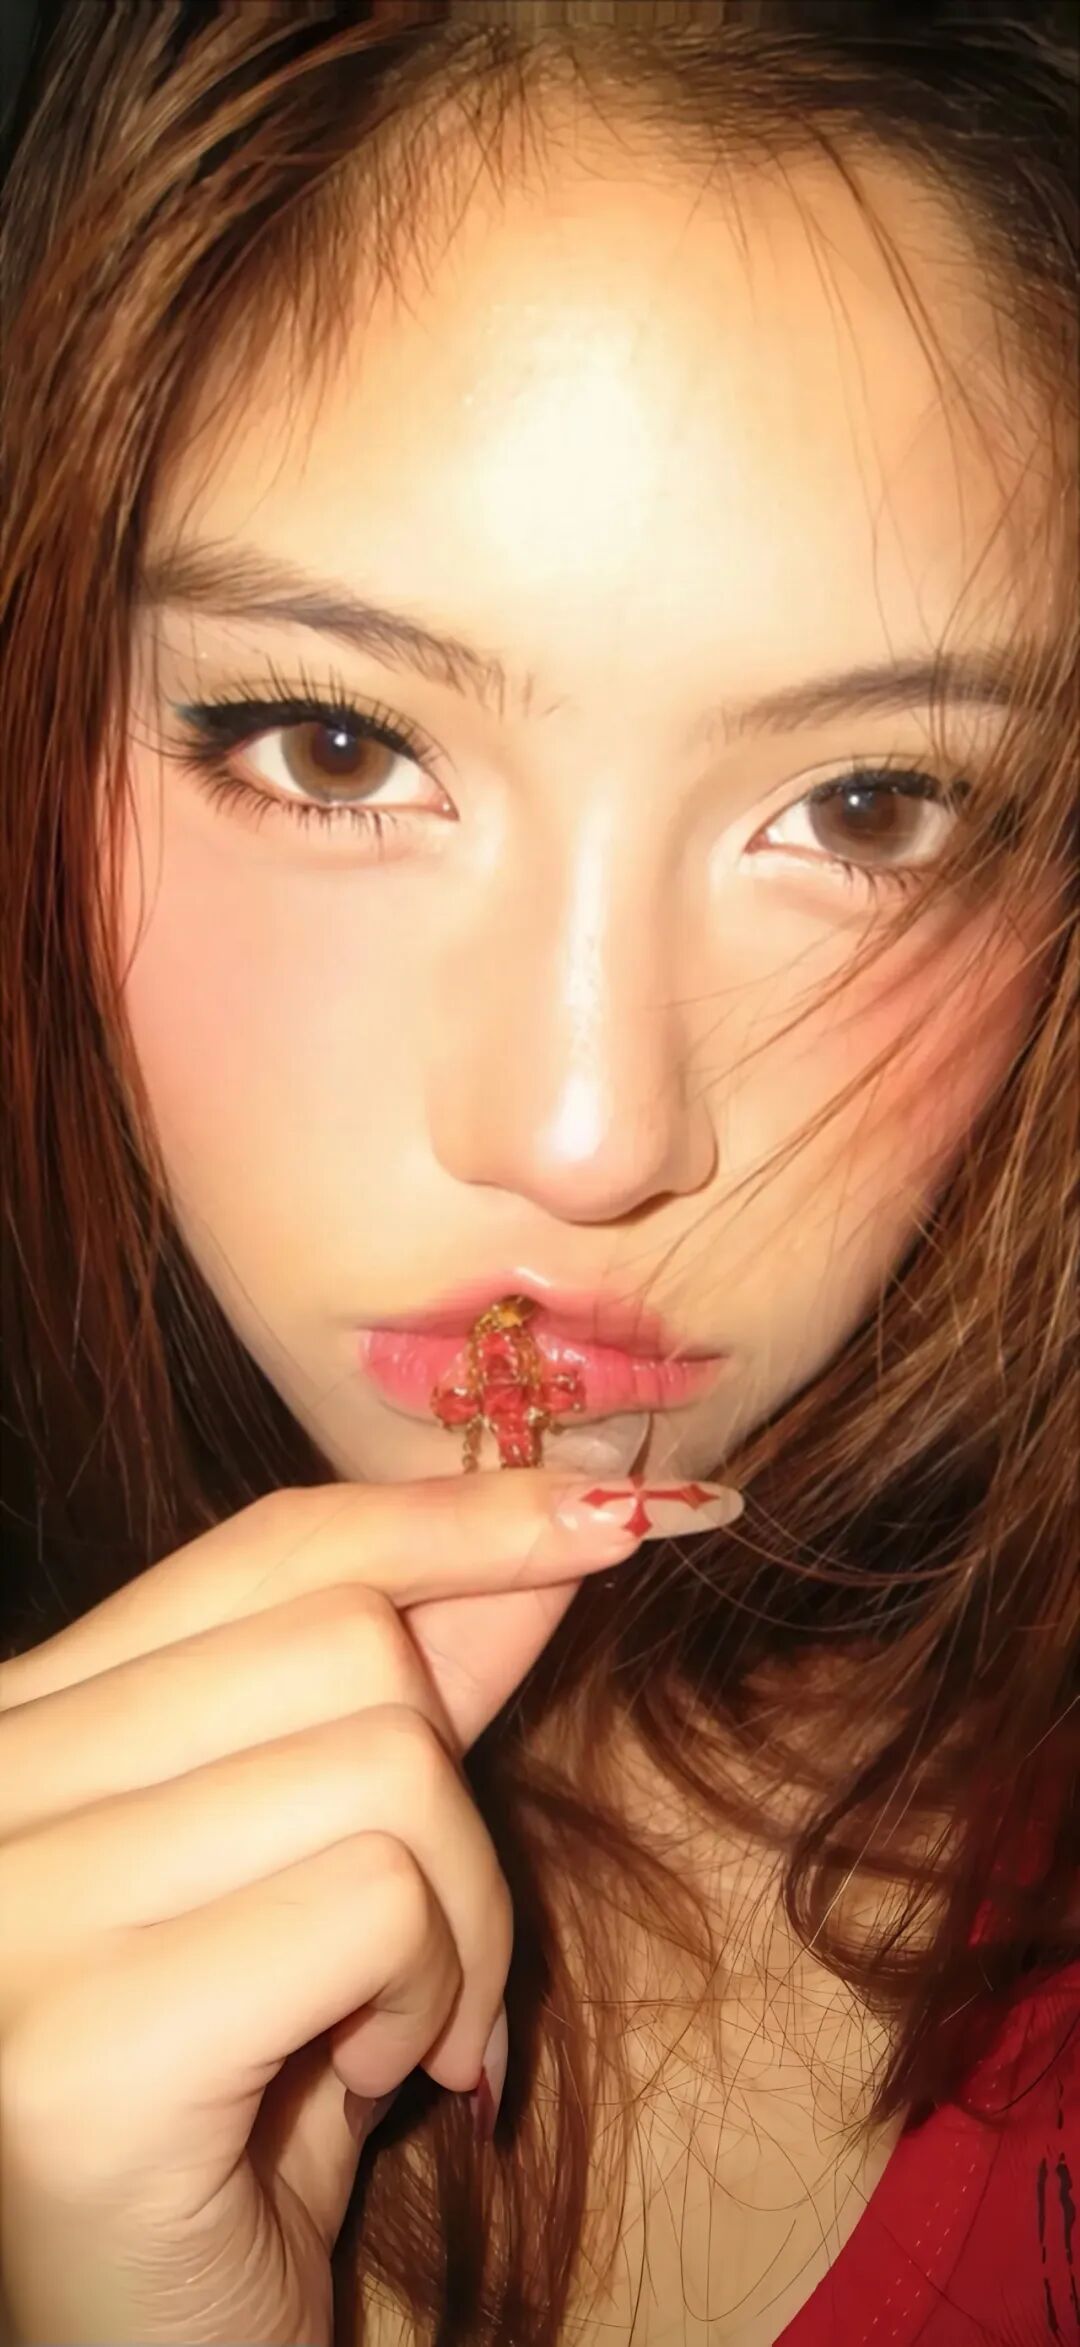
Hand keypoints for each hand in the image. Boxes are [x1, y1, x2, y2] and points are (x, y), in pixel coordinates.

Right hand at [0, 1469, 648, 2343]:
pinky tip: (359, 2088)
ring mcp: (6, 1906)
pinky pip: (373, 1901)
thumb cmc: (245, 2118)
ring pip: (380, 1761)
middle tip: (426, 1969)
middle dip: (456, 1803)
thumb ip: (412, 1694)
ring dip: (455, 1923)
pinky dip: (425, 1996)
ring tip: (387, 2039)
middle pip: (343, 1637)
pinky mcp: (74, 2041)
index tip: (613, 1516)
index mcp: (23, 1727)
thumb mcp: (330, 1869)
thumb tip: (557, 1525)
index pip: (266, 1548)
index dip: (454, 1520)